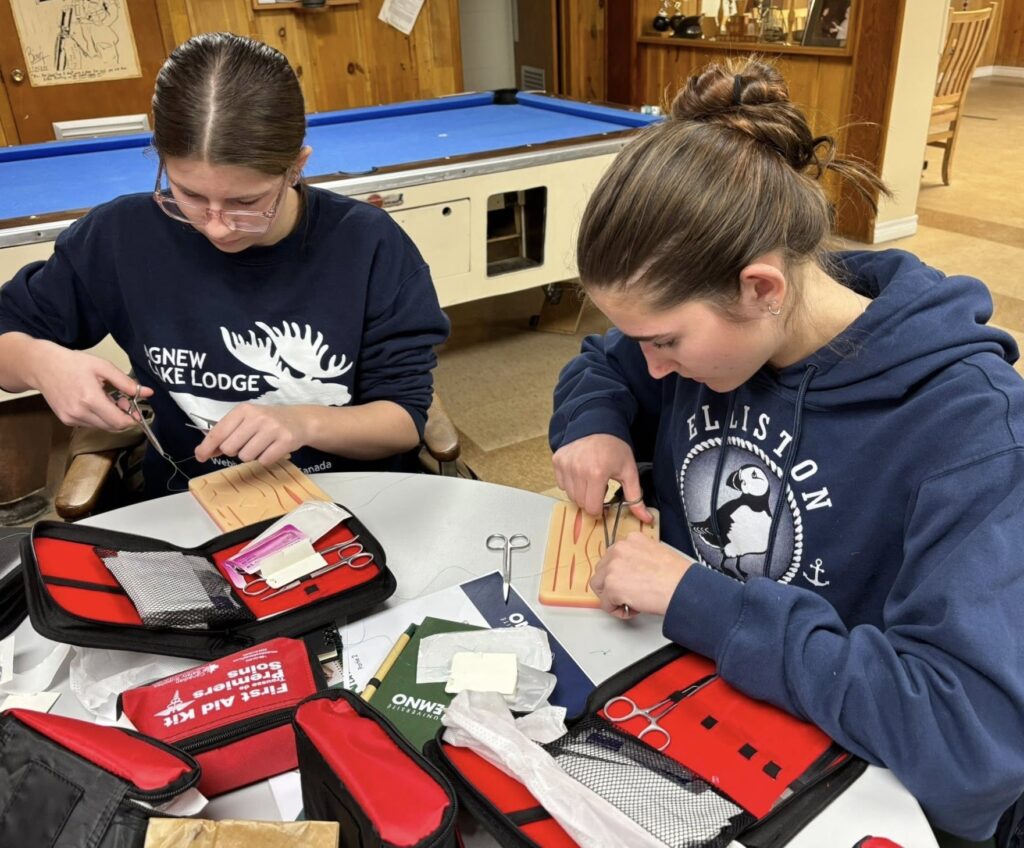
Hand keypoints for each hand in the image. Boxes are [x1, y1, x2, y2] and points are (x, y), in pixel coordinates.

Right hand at [28, 340, 151, 429]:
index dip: (132, 420)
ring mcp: (71, 418)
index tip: (137, 412)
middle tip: (123, 400)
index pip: (119, 422)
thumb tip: (148, 392)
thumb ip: (126, 382)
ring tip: (108, 398)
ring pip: (101, 427)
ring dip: (110, 417)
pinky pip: (90, 424)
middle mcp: (79, 412)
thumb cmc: (72, 363)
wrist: (42, 366)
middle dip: (123, 417)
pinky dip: (98, 417)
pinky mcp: (66, 420)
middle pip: (112, 427)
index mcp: (90, 399)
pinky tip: (95, 402)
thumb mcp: (103, 367)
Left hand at [195, 403, 309, 464]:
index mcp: (244, 410)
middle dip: (234, 451)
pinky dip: (265, 459)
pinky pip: (263, 461)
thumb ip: (224, 435)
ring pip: (246, 456)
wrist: (299, 420)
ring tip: (261, 445)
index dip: (207, 447)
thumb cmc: (267, 422)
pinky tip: (271, 449)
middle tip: (245, 444)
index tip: (200, 457)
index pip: (219, 432)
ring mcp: (273, 428)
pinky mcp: (285, 441)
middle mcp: (257, 417)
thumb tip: (202, 452)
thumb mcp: (245, 421)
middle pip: (230, 448)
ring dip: (251, 456)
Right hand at [552, 433, 652, 522]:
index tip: (605, 505)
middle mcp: (577, 469)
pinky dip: (570, 484)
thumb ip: (635, 498)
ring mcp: (565, 464)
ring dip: (581, 493)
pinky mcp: (557, 460)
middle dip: (591, 502)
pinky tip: (580, 473)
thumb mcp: (629, 472)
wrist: (599, 424)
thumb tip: (647, 519)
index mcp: (597, 474)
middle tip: (600, 491)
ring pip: (570, 495)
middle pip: (580, 503)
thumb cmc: (616, 449)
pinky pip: (561, 484)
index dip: (600, 510)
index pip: (592, 507)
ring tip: (591, 481)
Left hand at [589, 533, 691, 618]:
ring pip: (599, 585)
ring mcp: (613, 567)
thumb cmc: (677, 576)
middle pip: (602, 569)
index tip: (628, 580)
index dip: (620, 572)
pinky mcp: (612, 586)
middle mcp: (619, 549)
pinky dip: (616, 610)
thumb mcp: (657, 553)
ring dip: (612, 596)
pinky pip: (605, 603)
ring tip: (629, 601)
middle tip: (629, 593)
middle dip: (613, 583)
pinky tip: (632, 608)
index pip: (613, 556)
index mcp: (631, 539)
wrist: (683, 588)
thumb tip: (631, 571)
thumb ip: (639, 556)